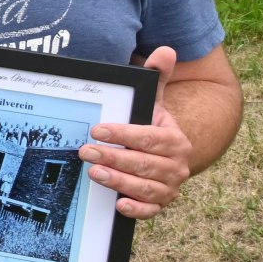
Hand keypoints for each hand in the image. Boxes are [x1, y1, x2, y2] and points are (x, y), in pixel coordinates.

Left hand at [82, 47, 193, 218]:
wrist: (163, 152)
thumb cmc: (150, 124)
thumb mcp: (152, 100)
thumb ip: (157, 77)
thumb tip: (165, 50)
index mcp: (176, 140)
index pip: (149, 137)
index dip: (124, 134)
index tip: (97, 130)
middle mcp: (177, 165)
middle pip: (144, 163)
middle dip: (114, 157)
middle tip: (85, 151)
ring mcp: (169, 187)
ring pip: (146, 188)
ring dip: (120, 181)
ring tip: (94, 173)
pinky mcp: (160, 203)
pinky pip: (152, 211)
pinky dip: (137, 209)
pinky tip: (119, 205)